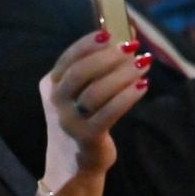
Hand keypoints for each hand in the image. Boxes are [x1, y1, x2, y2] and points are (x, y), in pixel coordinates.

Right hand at [40, 29, 149, 183]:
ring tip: (143, 64)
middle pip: (80, 72)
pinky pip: (109, 112)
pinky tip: (143, 86)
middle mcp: (56, 102)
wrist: (75, 162)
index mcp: (51, 85)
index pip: (68, 59)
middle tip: (132, 49)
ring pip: (96, 91)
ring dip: (122, 74)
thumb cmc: (84, 118)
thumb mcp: (82, 92)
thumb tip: (127, 33)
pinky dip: (128, 96)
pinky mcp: (87, 136)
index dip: (88, 44)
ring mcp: (69, 120)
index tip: (109, 34)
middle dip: (108, 57)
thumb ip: (99, 65)